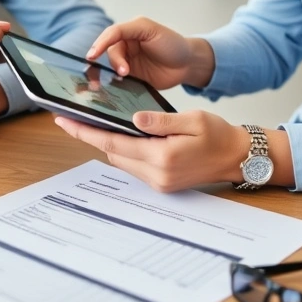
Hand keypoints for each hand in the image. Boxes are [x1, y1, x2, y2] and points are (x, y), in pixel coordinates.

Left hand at [54, 110, 248, 191]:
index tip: (64, 121)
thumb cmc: (218, 135)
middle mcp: (157, 174)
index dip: (85, 132)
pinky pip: (134, 166)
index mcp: (162, 157)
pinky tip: (121, 136)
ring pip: (121, 160)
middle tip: (73, 117)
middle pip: (113, 153)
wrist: (237, 158)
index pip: (113, 142)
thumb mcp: (192, 120)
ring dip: (109, 143)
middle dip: (92, 135)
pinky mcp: (161, 184)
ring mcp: (158, 182)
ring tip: (93, 123)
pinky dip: (124, 150)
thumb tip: (134, 119)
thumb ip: (161, 120)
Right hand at [85, 17, 214, 89]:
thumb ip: (127, 30)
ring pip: (112, 67)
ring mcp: (128, 62)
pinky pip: (119, 80)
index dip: (100, 44)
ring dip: (115, 73)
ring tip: (125, 78)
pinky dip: (116, 84)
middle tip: (124, 72)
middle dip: (115, 62)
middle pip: (110, 52)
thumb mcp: (150, 30)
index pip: (110, 35)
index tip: (92, 56)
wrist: (188, 65)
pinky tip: (117, 87)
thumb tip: (109, 45)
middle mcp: (126, 46)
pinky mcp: (132, 78)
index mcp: (129, 31)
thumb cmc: (173, 43)